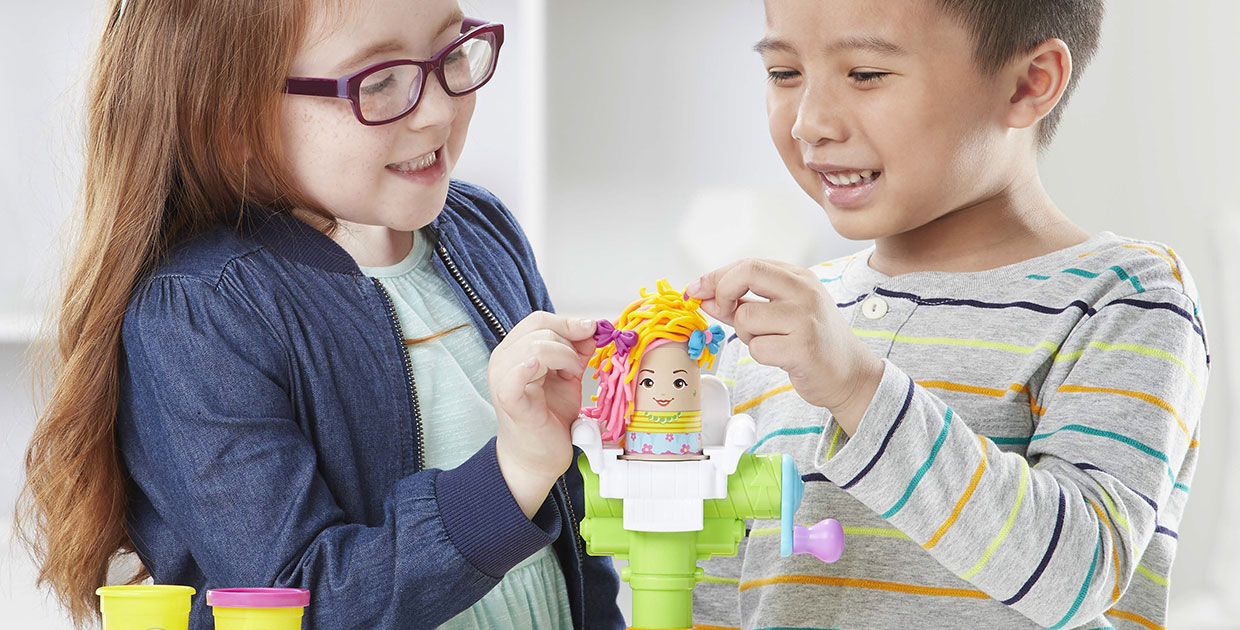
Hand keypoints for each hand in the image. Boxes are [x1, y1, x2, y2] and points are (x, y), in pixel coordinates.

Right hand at [489, 312, 596, 517]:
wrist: (537, 458)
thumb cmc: (548, 419)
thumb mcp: (567, 376)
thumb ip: (575, 351)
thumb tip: (591, 329)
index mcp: (514, 351)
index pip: (539, 320)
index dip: (569, 322)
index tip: (592, 331)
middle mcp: (503, 359)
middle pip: (540, 327)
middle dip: (570, 340)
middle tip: (579, 365)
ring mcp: (502, 377)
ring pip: (538, 344)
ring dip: (565, 356)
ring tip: (570, 376)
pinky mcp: (509, 397)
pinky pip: (519, 371)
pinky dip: (535, 364)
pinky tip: (543, 370)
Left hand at [685, 259, 882, 434]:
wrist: (851, 375)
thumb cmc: (812, 343)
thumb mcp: (780, 314)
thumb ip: (742, 303)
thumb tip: (702, 296)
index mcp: (799, 278)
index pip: (748, 264)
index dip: (715, 277)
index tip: (695, 290)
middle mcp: (804, 291)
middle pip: (747, 273)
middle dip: (722, 292)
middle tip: (722, 312)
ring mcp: (805, 318)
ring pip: (745, 317)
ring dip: (747, 335)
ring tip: (770, 343)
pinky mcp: (803, 348)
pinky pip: (757, 349)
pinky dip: (761, 356)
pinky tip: (783, 358)